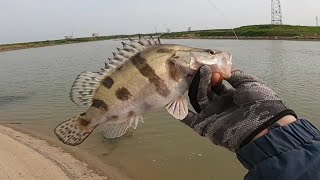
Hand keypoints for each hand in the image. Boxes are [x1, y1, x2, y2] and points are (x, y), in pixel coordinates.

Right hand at [182, 66, 296, 151]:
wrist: (262, 125)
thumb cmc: (260, 102)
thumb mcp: (250, 82)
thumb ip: (236, 75)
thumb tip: (223, 71)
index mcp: (231, 96)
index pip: (216, 83)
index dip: (213, 74)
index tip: (210, 65)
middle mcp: (219, 105)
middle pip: (205, 90)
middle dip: (203, 78)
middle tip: (201, 68)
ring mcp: (211, 115)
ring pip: (197, 99)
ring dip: (196, 86)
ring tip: (199, 74)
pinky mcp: (203, 125)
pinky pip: (188, 118)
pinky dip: (180, 111)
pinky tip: (173, 100)